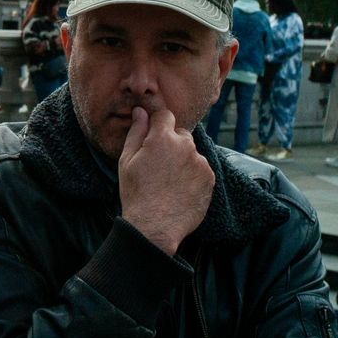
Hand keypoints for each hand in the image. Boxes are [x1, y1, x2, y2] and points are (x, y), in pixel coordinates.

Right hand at [118, 106, 212, 256]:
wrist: (155, 226)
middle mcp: (185, 146)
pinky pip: (201, 168)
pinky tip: (179, 189)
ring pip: (191, 153)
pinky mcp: (210, 178)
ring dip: (183, 160)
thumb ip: (136, 132)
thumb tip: (140, 111)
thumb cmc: (136, 193)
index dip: (158, 124)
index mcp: (162, 138)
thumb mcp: (126, 161)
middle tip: (159, 165)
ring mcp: (200, 162)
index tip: (153, 136)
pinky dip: (193, 175)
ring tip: (169, 181)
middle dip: (171, 143)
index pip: (165, 115)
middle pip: (180, 134)